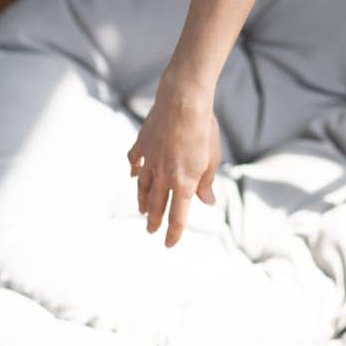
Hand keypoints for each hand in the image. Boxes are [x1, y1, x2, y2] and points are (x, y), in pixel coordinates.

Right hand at [126, 88, 221, 248]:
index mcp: (184, 182)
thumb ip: (206, 183)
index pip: (177, 217)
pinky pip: (135, 162)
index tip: (169, 244)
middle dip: (153, 220)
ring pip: (143, 187)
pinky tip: (133, 175)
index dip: (173, 233)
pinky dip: (134, 171)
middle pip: (156, 205)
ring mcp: (150, 160)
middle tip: (150, 230)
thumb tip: (207, 201)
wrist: (183, 101)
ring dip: (142, 201)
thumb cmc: (203, 128)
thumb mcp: (212, 158)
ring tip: (141, 210)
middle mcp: (163, 175)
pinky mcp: (142, 144)